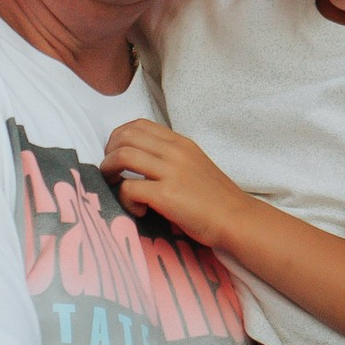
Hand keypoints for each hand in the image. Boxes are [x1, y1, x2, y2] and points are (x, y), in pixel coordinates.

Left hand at [104, 119, 250, 253]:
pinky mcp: (167, 195)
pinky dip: (124, 200)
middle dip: (108, 153)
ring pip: (122, 156)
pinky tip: (138, 210)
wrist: (237, 219)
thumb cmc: (216, 198)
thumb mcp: (194, 165)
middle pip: (124, 136)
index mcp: (180, 143)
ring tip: (114, 186)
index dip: (118, 137)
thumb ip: (171, 158)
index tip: (116, 154)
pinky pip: (129, 189)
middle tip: (110, 172)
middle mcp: (174, 152)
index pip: (139, 125)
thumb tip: (141, 162)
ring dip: (109, 171)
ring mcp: (170, 172)